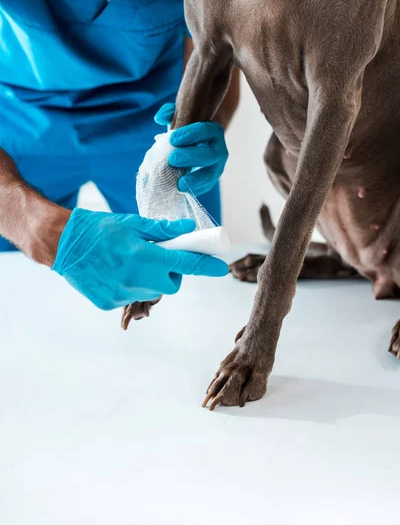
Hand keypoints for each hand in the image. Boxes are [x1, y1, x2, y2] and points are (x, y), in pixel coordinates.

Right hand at [52, 209, 228, 310]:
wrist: (61, 244)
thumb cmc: (97, 228)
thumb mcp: (132, 222)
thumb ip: (163, 230)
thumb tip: (189, 229)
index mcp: (144, 256)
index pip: (186, 263)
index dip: (206, 266)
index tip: (221, 267)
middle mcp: (135, 279)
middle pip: (171, 284)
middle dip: (172, 272)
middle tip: (159, 257)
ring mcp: (122, 294)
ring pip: (151, 291)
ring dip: (151, 279)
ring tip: (132, 262)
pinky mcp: (110, 303)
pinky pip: (132, 296)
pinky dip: (132, 285)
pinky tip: (116, 271)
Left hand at [155, 103, 227, 196]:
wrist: (197, 145)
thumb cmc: (187, 131)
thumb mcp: (180, 118)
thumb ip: (169, 113)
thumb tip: (160, 117)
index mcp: (213, 131)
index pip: (205, 131)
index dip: (190, 134)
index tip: (172, 138)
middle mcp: (219, 150)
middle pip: (209, 155)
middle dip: (191, 157)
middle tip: (172, 158)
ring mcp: (216, 168)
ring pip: (210, 175)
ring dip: (195, 179)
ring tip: (179, 183)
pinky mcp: (210, 181)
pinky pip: (204, 188)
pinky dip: (193, 190)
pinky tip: (180, 190)